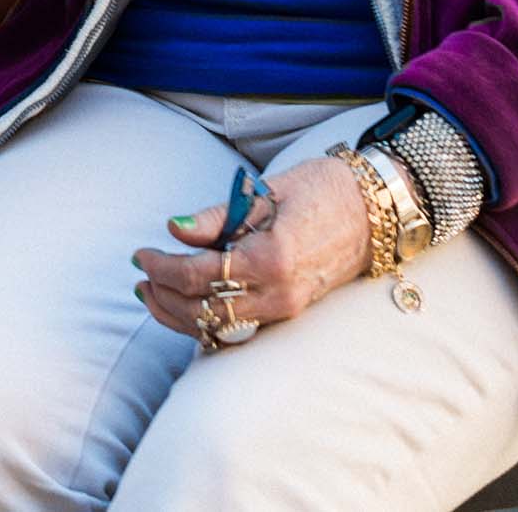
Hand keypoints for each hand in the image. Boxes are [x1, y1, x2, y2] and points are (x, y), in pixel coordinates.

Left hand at [131, 158, 372, 341]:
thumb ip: (218, 216)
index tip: (142, 253)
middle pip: (203, 310)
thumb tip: (173, 229)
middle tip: (141, 274)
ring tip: (151, 293)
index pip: (200, 274)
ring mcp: (286, 307)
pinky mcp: (289, 311)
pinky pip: (238, 326)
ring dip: (179, 314)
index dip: (163, 267)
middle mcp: (279, 292)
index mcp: (272, 257)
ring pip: (218, 327)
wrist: (376, 211)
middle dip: (164, 295)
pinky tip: (186, 304)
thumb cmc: (324, 190)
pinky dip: (206, 319)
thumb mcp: (268, 191)